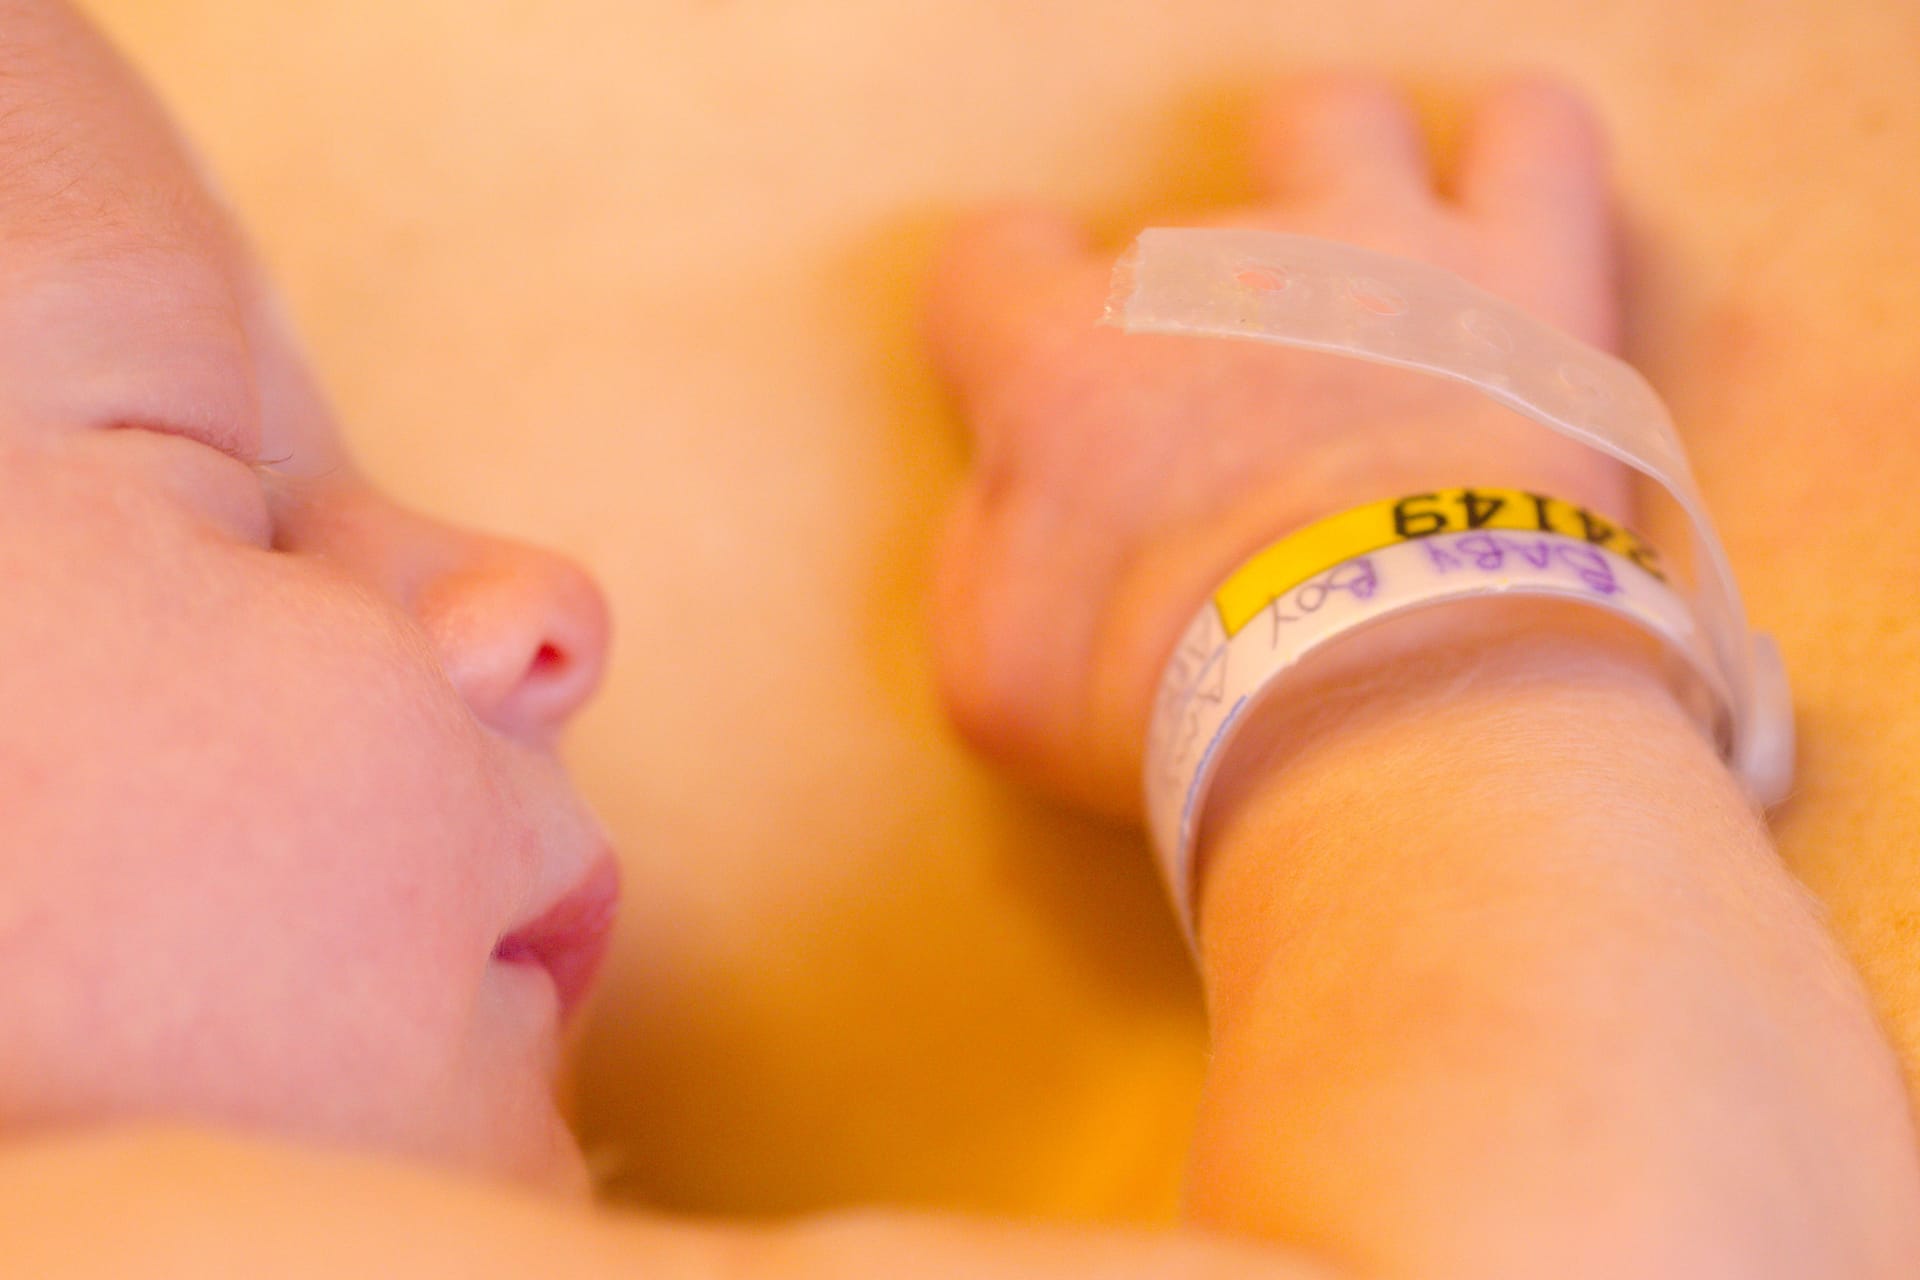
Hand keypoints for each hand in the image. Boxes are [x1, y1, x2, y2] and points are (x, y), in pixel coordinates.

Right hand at [925, 73, 1634, 818]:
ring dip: (1331, 189)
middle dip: (1185, 326)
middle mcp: (1209, 275)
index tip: (1053, 398)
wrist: (1388, 721)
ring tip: (1361, 307)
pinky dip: (1510, 161)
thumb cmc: (1181, 711)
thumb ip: (982, 552)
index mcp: (1064, 362)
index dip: (1007, 323)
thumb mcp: (993, 675)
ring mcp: (1377, 252)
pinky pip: (1530, 130)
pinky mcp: (1526, 274)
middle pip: (1170, 238)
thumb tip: (1014, 496)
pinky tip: (1494, 237)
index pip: (987, 264)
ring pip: (1334, 124)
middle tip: (1234, 451)